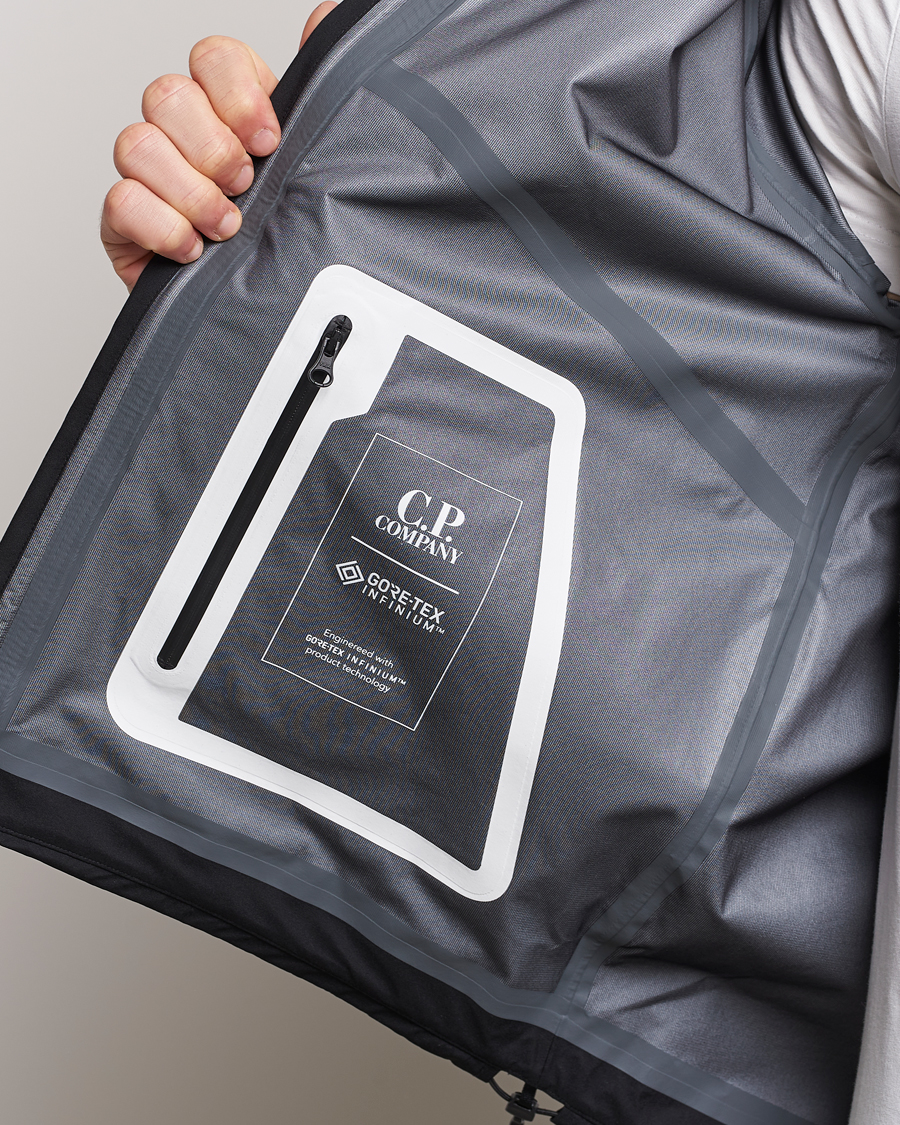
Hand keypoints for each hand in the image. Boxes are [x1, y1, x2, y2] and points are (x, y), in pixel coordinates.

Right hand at [101, 3, 337, 290]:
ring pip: (136, 143)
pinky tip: (193, 249)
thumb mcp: (319, 167)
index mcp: (232, 113)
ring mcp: (151, 179)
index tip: (270, 140)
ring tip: (226, 228)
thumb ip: (321, 92)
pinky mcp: (128, 224)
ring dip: (190, 190)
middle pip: (167, 96)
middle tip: (246, 186)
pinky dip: (161, 226)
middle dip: (212, 146)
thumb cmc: (290, 242)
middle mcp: (185, 137)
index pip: (213, 59)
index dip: (237, 93)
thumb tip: (329, 16)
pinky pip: (121, 201)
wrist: (265, 319)